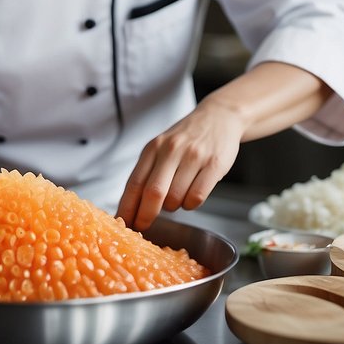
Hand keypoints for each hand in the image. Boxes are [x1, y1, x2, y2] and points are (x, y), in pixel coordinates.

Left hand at [114, 102, 243, 230]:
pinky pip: (197, 197)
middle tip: (144, 226)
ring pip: (176, 198)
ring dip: (174, 207)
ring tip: (177, 197)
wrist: (219, 117)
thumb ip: (148, 172)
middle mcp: (171, 150)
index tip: (124, 223)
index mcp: (153, 148)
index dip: (128, 207)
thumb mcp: (161, 147)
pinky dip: (191, 204)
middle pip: (153, 193)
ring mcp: (194, 156)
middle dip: (146, 215)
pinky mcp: (214, 164)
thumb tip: (132, 206)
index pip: (134, 183)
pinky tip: (192, 194)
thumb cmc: (186, 138)